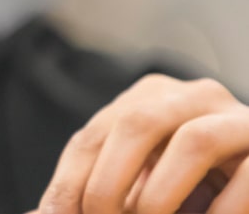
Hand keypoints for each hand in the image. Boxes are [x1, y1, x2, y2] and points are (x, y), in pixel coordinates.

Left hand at [37, 73, 248, 213]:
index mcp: (147, 99)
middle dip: (108, 183)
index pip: (92, 138)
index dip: (69, 185)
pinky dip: (220, 211)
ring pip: (194, 141)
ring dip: (161, 195)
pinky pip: (248, 176)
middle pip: (136, 124)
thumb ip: (94, 194)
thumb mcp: (141, 186)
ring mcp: (238, 118)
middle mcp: (192, 96)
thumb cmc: (192, 191)